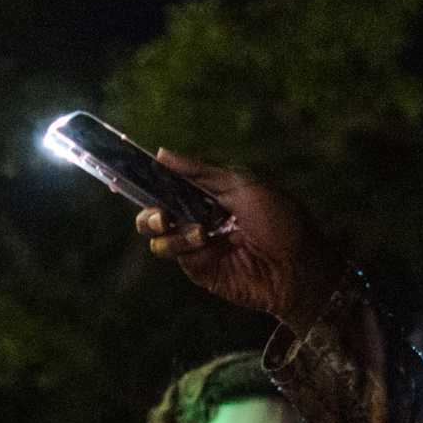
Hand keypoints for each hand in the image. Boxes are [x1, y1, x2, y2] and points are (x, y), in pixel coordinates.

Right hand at [135, 151, 344, 328]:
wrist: (297, 264)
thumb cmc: (280, 219)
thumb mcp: (241, 184)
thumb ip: (199, 171)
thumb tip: (161, 153)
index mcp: (210, 194)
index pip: (170, 185)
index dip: (148, 180)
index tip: (125, 175)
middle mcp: (199, 219)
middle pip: (155, 212)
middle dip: (150, 210)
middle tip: (162, 213)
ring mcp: (197, 246)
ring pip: (158, 235)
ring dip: (170, 229)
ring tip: (199, 231)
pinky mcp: (198, 269)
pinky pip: (173, 254)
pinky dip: (184, 245)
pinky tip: (207, 243)